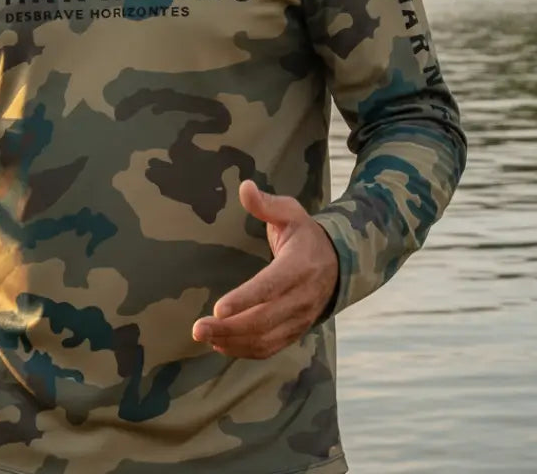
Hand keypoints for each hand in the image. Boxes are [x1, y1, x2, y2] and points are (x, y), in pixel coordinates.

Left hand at [191, 180, 338, 358]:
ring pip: (266, 338)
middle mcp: (302, 297)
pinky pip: (270, 347)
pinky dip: (245, 351)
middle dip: (230, 327)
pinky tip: (221, 345)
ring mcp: (300, 318)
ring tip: (204, 336)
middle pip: (264, 319)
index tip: (218, 308)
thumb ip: (266, 204)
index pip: (271, 286)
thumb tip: (244, 186)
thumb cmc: (305, 234)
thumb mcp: (290, 212)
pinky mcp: (296, 331)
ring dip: (233, 342)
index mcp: (300, 266)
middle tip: (198, 328)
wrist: (338, 263)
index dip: (245, 299)